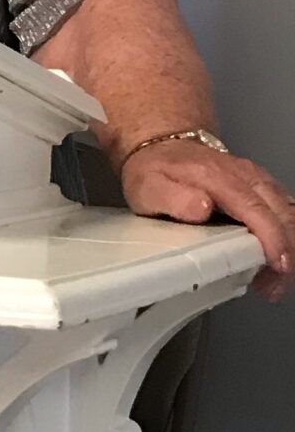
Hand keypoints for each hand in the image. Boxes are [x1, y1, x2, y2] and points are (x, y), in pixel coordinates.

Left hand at [121, 141, 294, 299]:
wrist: (163, 147)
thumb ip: (173, 198)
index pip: (255, 208)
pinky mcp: (261, 187)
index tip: (276, 262)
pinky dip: (287, 234)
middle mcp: (245, 176)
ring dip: (289, 245)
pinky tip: (278, 257)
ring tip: (275, 279)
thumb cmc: (156, 171)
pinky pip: (285, 209)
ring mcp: (256, 180)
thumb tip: (201, 208)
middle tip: (275, 284)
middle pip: (281, 213)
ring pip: (288, 212)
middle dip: (286, 250)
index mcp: (220, 178)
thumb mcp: (150, 187)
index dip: (271, 237)